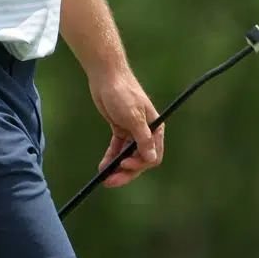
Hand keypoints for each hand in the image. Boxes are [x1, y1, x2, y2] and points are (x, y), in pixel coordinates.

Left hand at [89, 68, 163, 187]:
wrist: (106, 76)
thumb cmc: (123, 93)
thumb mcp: (133, 117)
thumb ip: (143, 139)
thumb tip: (151, 159)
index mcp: (155, 129)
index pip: (152, 156)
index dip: (139, 164)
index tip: (124, 164)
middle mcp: (145, 132)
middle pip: (138, 159)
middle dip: (126, 171)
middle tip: (110, 181)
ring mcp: (132, 132)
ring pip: (127, 156)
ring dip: (117, 166)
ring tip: (104, 176)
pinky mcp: (119, 129)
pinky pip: (117, 148)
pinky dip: (111, 157)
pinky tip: (103, 166)